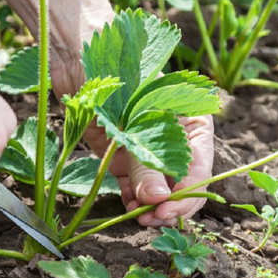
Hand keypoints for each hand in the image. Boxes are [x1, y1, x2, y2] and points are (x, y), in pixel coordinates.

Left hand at [50, 42, 214, 227]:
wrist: (78, 55)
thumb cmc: (115, 74)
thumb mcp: (133, 121)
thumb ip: (145, 161)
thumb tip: (158, 200)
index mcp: (192, 122)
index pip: (199, 168)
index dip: (187, 195)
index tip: (168, 211)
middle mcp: (174, 139)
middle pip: (182, 184)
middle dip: (170, 205)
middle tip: (152, 221)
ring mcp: (148, 149)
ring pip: (159, 190)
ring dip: (151, 207)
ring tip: (139, 218)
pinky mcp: (124, 155)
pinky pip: (134, 186)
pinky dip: (133, 200)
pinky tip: (128, 209)